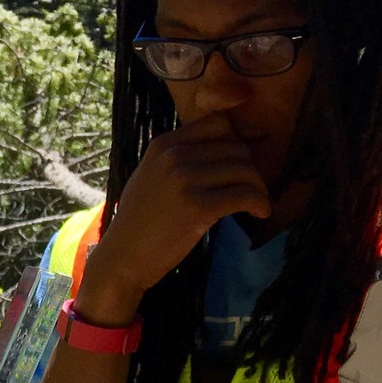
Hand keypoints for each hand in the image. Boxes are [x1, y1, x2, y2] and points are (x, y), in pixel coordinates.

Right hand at [77, 114, 268, 324]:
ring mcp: (184, 180)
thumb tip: (221, 149)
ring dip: (258, 187)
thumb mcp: (150, 176)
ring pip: (244, 169)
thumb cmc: (138, 223)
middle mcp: (174, 156)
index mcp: (163, 144)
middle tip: (250, 190)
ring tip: (257, 203)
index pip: (218, 124)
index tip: (237, 165)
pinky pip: (244, 195)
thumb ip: (177, 158)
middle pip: (236, 147)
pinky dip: (259, 203)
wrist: (122, 259)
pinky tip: (260, 213)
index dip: (236, 142)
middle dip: (250, 169)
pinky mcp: (197, 207)